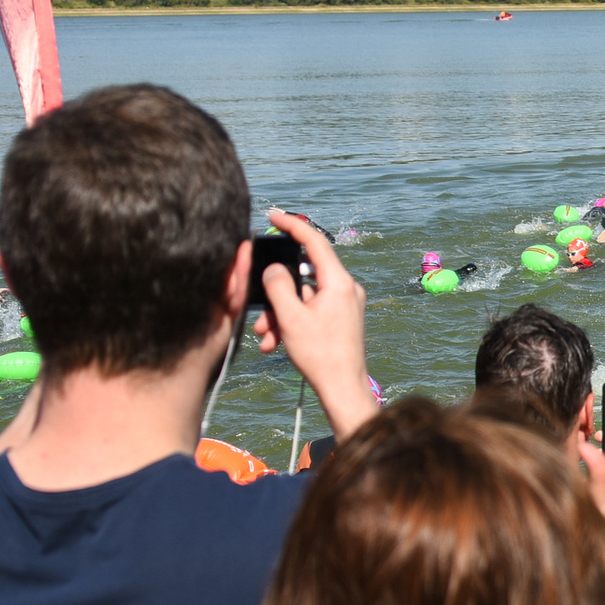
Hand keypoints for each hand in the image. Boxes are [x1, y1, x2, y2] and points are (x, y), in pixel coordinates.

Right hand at [253, 211, 372, 431]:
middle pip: (303, 276)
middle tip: (259, 310)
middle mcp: (346, 289)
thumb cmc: (320, 355)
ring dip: (280, 314)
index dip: (292, 225)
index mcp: (339, 282)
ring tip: (266, 336)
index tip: (274, 215)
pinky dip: (292, 323)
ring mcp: (345, 305)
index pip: (314, 241)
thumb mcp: (291, 318)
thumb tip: (273, 268)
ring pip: (303, 298)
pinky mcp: (341, 319)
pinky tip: (276, 343)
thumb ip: (278, 286)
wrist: (342, 388)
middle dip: (276, 294)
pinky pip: (311, 311)